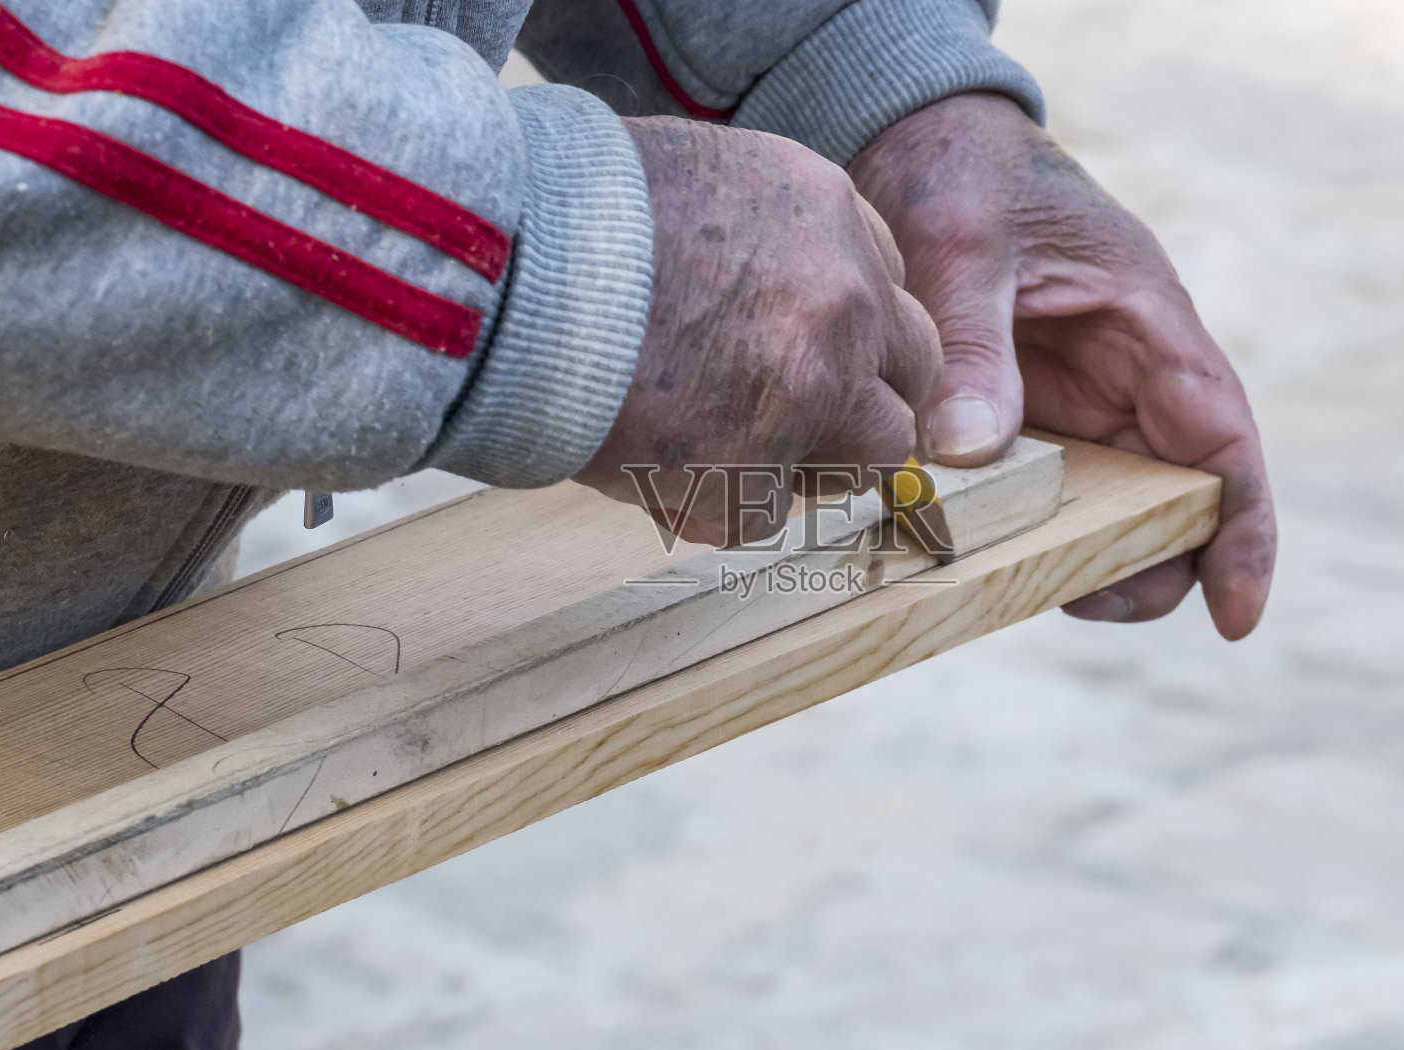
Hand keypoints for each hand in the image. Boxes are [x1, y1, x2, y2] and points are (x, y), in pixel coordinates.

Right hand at [577, 118, 941, 546]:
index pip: (885, 290)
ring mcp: (811, 388)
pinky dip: (715, 505)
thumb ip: (763, 241)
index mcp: (828, 213)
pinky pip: (766, 514)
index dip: (847, 335)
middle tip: (789, 423)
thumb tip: (766, 304)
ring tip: (722, 452)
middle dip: (859, 404)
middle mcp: (844, 296)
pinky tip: (651, 467)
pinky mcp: (756, 469)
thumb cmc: (560, 218)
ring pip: (873, 454)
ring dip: (809, 464)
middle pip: (909, 372)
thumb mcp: (692, 182)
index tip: (805, 358)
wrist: (494, 268)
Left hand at [849, 93, 1275, 638]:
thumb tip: (968, 453)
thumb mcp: (963, 247)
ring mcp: (1076, 392)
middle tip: (1083, 604)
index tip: (1237, 617)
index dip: (1241, 530)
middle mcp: (1126, 368)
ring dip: (1088, 554)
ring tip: (1030, 589)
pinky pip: (1047, 483)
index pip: (1221, 439)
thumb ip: (972, 345)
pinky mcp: (1024, 405)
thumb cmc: (962, 172)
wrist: (917, 139)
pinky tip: (985, 556)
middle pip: (1172, 491)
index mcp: (1146, 321)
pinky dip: (1029, 527)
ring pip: (1112, 499)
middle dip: (1150, 563)